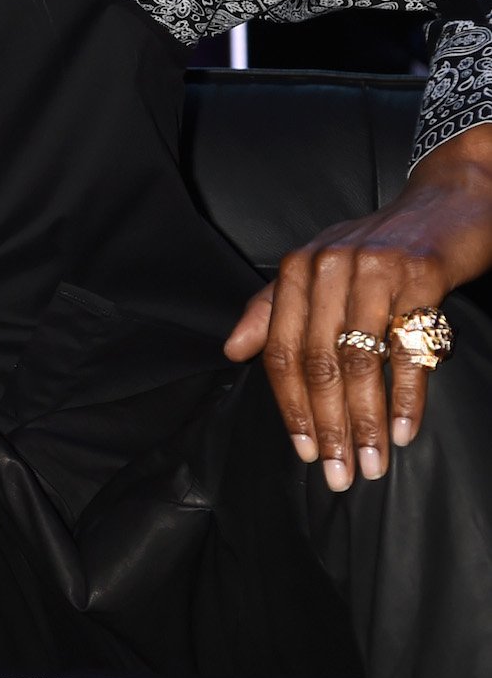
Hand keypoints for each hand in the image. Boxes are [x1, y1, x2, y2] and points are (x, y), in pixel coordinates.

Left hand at [224, 125, 491, 490]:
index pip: (281, 351)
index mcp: (296, 270)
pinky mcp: (420, 277)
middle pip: (319, 363)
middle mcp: (327, 268)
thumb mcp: (317, 269)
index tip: (304, 451)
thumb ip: (272, 308)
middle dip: (328, 426)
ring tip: (373, 463)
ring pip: (361, 361)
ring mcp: (374, 271)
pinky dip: (408, 396)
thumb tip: (232, 351)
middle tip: (340, 474)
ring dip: (367, 422)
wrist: (445, 202)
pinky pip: (409, 348)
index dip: (291, 406)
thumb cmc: (378, 246)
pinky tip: (407, 431)